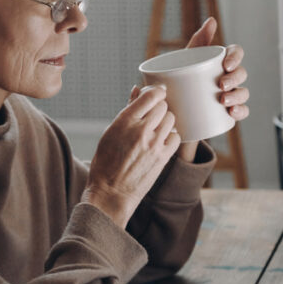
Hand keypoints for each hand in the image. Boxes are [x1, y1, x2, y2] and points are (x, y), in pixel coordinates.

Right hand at [82, 86, 180, 227]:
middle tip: (153, 114)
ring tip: (157, 128)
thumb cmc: (106, 162)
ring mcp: (154, 144)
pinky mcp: (163, 157)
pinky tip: (162, 140)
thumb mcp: (110, 132)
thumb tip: (137, 90)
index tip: (157, 93)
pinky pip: (176, 136)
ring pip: (171, 119)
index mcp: (124, 121)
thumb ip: (127, 110)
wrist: (111, 193)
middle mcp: (141, 130)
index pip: (150, 96)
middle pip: (163, 106)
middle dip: (159, 107)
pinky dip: (171, 135)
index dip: (156, 92)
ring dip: (165, 120)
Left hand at [176, 18, 250, 160]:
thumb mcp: (187, 58)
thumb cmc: (181, 76)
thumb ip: (199, 39)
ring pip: (243, 93)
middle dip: (235, 79)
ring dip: (238, 96)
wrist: (171, 104)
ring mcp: (231, 94)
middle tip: (221, 85)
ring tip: (223, 101)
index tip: (226, 65)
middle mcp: (229, 76)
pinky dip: (241, 111)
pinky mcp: (228, 111)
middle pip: (241, 73)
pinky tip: (232, 113)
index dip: (236, 58)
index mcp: (221, 60)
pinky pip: (242, 111)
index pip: (236, 53)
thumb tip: (212, 20)